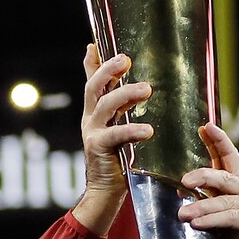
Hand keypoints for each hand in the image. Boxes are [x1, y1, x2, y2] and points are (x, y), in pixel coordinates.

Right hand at [73, 47, 152, 235]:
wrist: (105, 194)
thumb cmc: (118, 162)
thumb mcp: (120, 132)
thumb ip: (125, 114)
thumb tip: (140, 92)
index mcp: (96, 113)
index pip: (92, 82)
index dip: (92, 63)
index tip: (94, 44)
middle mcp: (91, 119)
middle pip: (95, 87)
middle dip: (108, 70)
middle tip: (126, 59)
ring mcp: (93, 133)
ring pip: (105, 105)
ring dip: (125, 94)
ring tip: (146, 89)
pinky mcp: (99, 149)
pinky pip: (116, 135)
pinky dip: (132, 130)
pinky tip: (147, 129)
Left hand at [178, 121, 238, 238]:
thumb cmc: (227, 237)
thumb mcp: (214, 211)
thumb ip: (203, 198)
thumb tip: (176, 189)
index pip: (229, 156)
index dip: (218, 140)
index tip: (205, 126)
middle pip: (223, 176)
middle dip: (202, 175)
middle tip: (183, 181)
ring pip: (223, 200)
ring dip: (200, 206)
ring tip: (181, 214)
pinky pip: (228, 217)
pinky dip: (210, 220)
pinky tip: (196, 223)